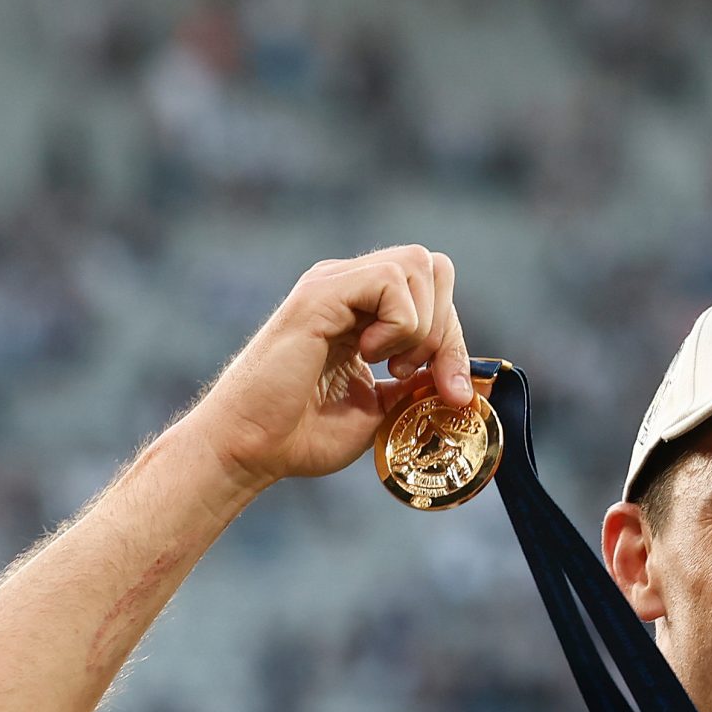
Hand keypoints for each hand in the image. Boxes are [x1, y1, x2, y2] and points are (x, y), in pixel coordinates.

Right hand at [183, 245, 470, 488]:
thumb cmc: (301, 434)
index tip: (448, 393)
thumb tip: (458, 379)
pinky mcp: (320, 294)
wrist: (252, 448)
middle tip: (415, 375)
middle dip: (444, 326)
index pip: (433, 293)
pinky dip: (399, 325)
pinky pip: (390, 281)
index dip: (453, 340)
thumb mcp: (379, 408)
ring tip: (388, 366)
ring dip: (422, 325)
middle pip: (431, 266)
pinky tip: (368, 355)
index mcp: (361, 309)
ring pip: (417, 264)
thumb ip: (416, 384)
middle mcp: (347, 286)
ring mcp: (332, 284)